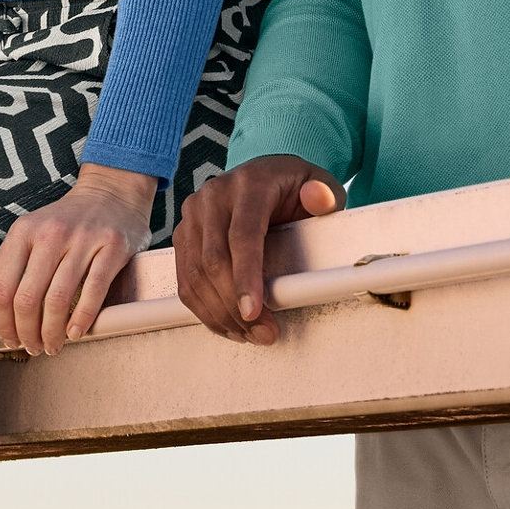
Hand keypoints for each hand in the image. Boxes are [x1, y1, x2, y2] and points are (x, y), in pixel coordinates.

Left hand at [0, 164, 159, 356]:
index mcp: (23, 231)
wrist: (111, 193)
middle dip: (26, 333)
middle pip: (27, 298)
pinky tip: (75, 332)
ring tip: (52, 345)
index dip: (2, 322)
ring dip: (52, 332)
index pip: (1, 287)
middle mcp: (50, 233)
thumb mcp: (26, 234)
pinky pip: (93, 291)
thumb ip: (0, 268)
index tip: (9, 339)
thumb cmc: (65, 221)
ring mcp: (83, 239)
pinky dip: (81, 319)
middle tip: (32, 348)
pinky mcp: (112, 246)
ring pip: (58, 299)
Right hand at [175, 154, 344, 344]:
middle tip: (262, 333)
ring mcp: (194, 213)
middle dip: (234, 306)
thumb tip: (319, 197)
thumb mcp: (319, 186)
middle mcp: (214, 195)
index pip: (242, 235)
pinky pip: (184, 278)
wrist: (267, 175)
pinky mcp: (184, 232)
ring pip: (194, 273)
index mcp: (249, 183)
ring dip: (218, 312)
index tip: (253, 311)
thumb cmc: (293, 187)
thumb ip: (325, 195)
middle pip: (213, 260)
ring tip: (247, 333)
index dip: (245, 277)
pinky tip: (226, 322)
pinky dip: (203, 307)